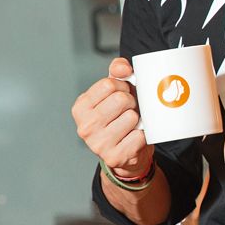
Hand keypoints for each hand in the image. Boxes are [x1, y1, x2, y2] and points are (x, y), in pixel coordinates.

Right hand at [71, 57, 153, 179]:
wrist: (127, 152)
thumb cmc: (120, 116)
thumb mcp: (115, 90)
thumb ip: (117, 71)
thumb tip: (124, 68)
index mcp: (80, 108)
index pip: (109, 84)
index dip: (122, 86)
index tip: (123, 94)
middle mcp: (85, 126)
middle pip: (121, 99)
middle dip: (131, 102)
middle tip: (130, 110)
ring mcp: (98, 144)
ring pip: (132, 117)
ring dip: (138, 119)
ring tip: (132, 124)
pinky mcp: (114, 157)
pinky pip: (140, 136)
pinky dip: (143, 135)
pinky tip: (135, 138)